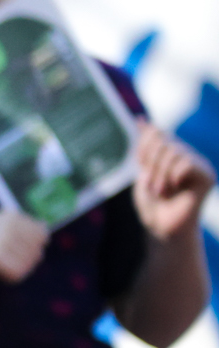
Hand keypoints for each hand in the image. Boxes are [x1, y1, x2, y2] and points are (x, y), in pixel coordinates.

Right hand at [0, 210, 48, 283]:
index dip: (26, 247)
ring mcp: (2, 239)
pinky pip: (17, 275)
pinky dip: (7, 278)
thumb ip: (20, 229)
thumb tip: (46, 231)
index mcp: (12, 215)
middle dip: (21, 261)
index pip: (42, 236)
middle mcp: (9, 223)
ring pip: (28, 266)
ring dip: (13, 270)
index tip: (4, 246)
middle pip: (37, 253)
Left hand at [131, 122, 214, 243]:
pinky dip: (174, 176)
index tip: (141, 165)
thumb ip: (144, 146)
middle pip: (164, 140)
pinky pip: (187, 163)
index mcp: (170, 153)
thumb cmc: (152, 204)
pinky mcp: (207, 176)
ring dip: (160, 173)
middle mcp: (187, 155)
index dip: (144, 145)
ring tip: (160, 191)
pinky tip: (174, 189)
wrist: (162, 228)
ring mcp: (198, 164)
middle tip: (152, 185)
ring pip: (174, 151)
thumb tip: (142, 119)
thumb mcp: (143, 171)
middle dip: (151, 162)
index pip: (157, 132)